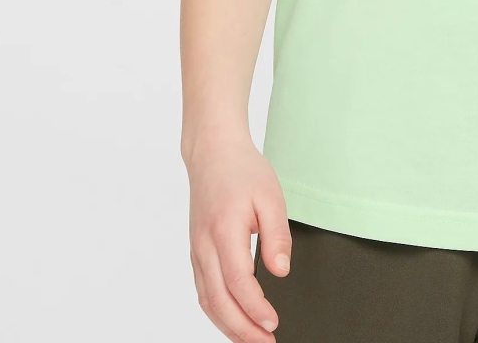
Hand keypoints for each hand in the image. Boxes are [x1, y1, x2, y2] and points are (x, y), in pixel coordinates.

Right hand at [185, 135, 291, 341]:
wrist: (213, 153)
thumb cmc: (243, 171)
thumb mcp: (271, 196)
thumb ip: (277, 235)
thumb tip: (281, 270)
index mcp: (224, 230)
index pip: (238, 282)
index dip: (255, 308)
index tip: (273, 323)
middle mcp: (204, 245)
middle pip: (218, 300)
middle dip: (242, 328)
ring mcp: (197, 250)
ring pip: (207, 300)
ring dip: (228, 326)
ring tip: (251, 340)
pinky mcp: (196, 251)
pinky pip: (203, 290)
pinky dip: (217, 311)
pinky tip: (233, 320)